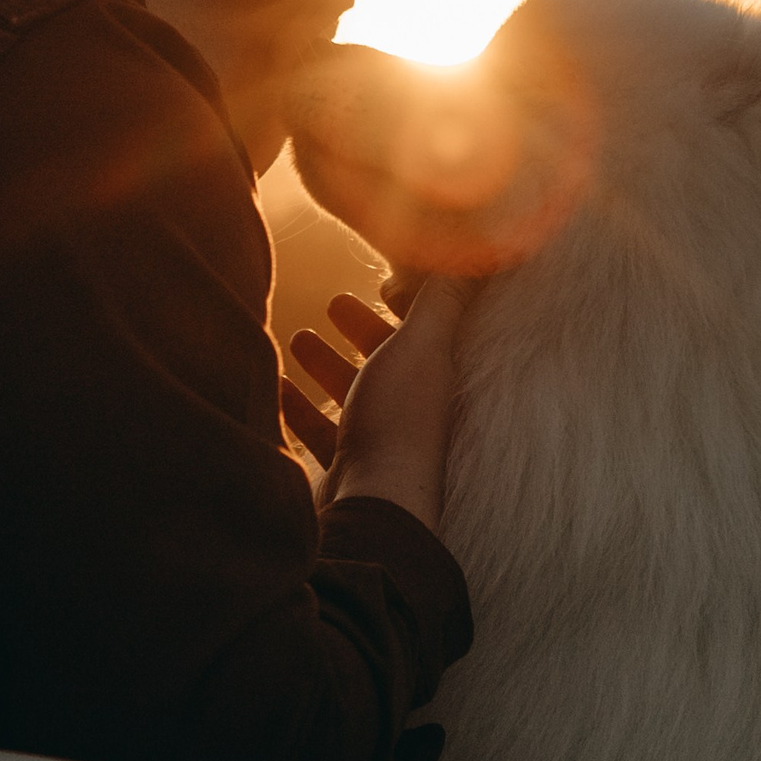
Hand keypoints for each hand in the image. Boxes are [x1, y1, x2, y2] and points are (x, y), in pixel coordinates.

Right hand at [279, 270, 467, 530]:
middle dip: (361, 330)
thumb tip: (483, 251)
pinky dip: (301, 408)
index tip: (382, 284)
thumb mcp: (422, 345)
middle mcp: (414, 409)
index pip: (427, 330)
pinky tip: (277, 388)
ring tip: (298, 338)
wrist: (373, 509)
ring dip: (328, 364)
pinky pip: (322, 433)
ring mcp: (381, 441)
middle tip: (334, 304)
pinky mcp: (348, 469)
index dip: (407, 304)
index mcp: (436, 375)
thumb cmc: (399, 421)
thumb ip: (442, 299)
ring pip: (354, 393)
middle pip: (388, 360)